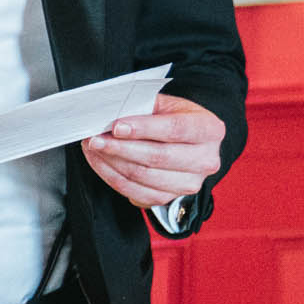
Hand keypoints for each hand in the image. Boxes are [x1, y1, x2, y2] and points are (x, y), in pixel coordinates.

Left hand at [84, 93, 223, 207]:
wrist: (186, 141)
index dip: (144, 128)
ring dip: (111, 163)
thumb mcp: (166, 105)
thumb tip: (110, 113)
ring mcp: (190, 183)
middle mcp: (206, 160)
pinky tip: (100, 163)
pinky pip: (137, 193)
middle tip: (95, 139)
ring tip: (93, 148)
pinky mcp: (171, 198)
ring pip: (144, 177)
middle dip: (120, 148)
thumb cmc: (174, 119)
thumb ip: (142, 106)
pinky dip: (113, 178)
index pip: (175, 129)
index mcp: (209, 130)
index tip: (116, 126)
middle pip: (158, 157)